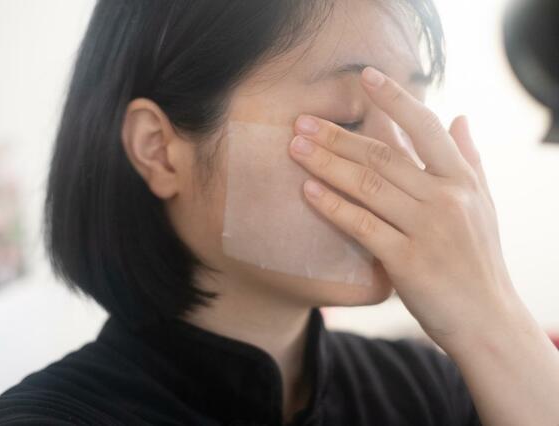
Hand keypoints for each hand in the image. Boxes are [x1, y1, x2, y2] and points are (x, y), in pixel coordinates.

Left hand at [288, 67, 517, 348]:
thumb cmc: (479, 260)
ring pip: (368, 186)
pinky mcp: (408, 262)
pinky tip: (308, 190)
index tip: (364, 76)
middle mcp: (448, 199)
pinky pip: (362, 226)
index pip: (426, 128)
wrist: (488, 321)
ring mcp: (428, 230)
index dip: (394, 99)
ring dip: (327, 163)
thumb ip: (469, 159)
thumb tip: (459, 116)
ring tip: (295, 147)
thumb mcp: (484, 205)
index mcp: (463, 181)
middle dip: (338, 136)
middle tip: (302, 121)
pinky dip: (333, 206)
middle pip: (384, 156)